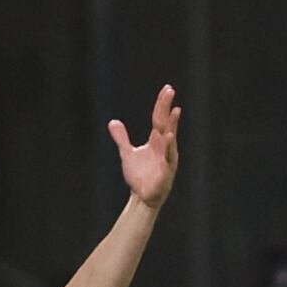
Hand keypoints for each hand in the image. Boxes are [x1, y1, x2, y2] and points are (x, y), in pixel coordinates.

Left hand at [110, 85, 180, 209]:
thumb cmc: (139, 176)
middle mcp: (164, 145)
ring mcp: (167, 157)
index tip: (166, 89)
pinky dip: (168, 147)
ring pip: (170, 137)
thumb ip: (121, 137)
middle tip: (170, 90)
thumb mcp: (127, 153)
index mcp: (156, 140)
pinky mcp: (166, 170)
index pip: (159, 118)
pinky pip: (168, 157)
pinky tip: (168, 137)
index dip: (161, 104)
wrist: (142, 197)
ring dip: (172, 124)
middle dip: (167, 106)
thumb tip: (112, 122)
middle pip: (165, 122)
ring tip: (174, 110)